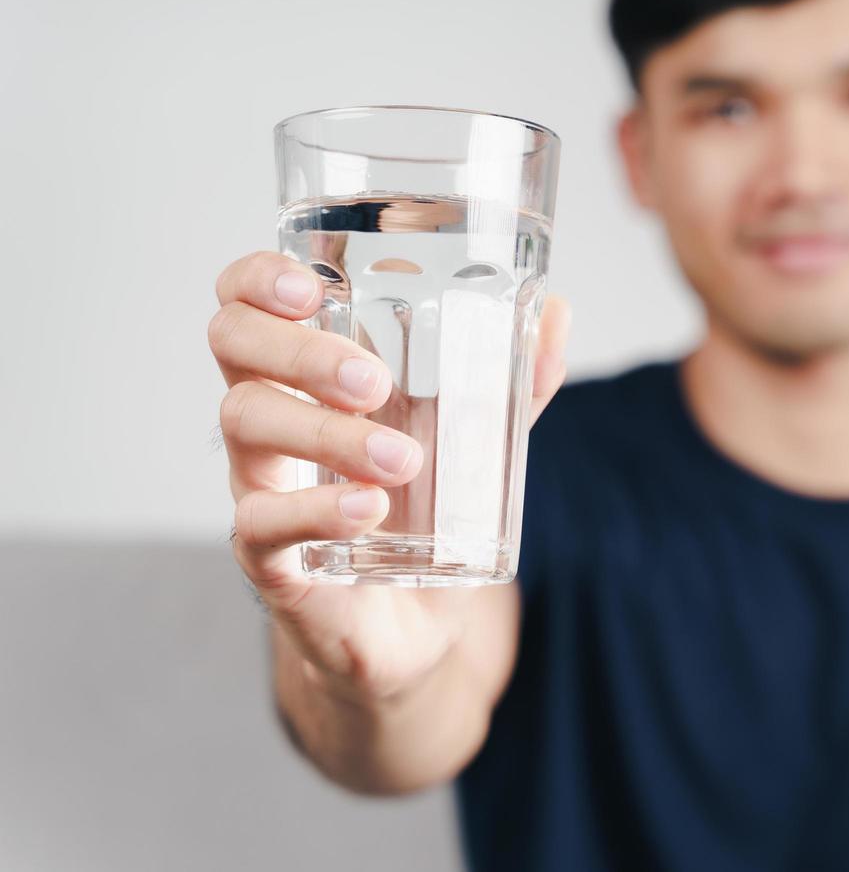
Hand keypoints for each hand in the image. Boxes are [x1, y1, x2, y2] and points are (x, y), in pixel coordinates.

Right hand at [208, 250, 570, 703]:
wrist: (410, 626)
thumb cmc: (422, 509)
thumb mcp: (472, 437)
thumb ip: (510, 379)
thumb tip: (558, 312)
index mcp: (304, 375)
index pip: (245, 302)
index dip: (259, 280)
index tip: (311, 289)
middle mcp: (269, 418)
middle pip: (232, 346)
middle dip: (298, 350)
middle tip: (373, 380)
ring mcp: (259, 484)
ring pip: (247, 425)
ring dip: (327, 431)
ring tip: (401, 458)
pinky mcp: (268, 557)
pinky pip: (262, 522)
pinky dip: (316, 508)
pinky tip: (370, 508)